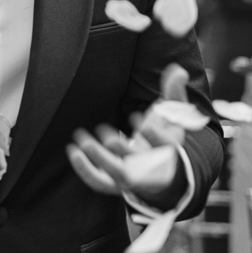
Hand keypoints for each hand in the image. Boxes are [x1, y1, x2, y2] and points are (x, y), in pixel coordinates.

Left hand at [66, 63, 192, 201]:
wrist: (159, 170)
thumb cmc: (164, 136)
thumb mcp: (172, 116)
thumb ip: (174, 93)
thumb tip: (178, 69)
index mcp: (169, 151)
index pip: (166, 148)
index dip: (154, 136)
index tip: (137, 116)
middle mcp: (151, 168)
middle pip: (138, 165)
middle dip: (120, 150)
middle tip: (104, 134)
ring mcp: (132, 178)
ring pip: (116, 174)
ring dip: (98, 159)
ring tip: (81, 140)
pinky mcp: (115, 183)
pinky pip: (99, 182)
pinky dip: (85, 170)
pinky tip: (73, 151)